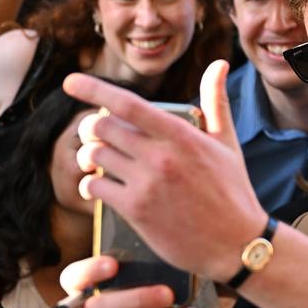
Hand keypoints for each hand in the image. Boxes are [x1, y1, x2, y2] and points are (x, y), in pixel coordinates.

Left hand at [69, 60, 266, 281]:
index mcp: (182, 135)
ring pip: (94, 156)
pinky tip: (100, 186)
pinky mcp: (136, 211)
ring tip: (97, 160)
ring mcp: (147, 184)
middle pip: (102, 127)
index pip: (128, 104)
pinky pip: (95, 187)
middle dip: (91, 128)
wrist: (236, 243)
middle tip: (95, 134)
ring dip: (89, 156)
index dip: (94, 89)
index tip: (70, 82)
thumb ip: (215, 101)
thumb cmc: (233, 191)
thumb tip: (219, 63)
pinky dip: (90, 184)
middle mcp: (161, 156)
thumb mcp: (227, 143)